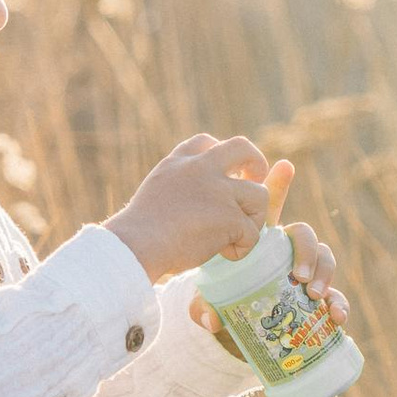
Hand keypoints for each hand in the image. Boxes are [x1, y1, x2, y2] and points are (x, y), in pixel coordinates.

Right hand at [105, 132, 269, 281]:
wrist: (136, 245)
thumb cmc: (139, 232)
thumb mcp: (156, 192)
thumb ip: (179, 184)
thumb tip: (195, 198)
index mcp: (179, 162)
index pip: (207, 142)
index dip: (221, 156)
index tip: (223, 174)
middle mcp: (201, 168)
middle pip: (242, 148)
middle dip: (256, 164)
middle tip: (255, 184)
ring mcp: (219, 190)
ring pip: (259, 195)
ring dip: (253, 218)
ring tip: (234, 236)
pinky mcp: (230, 216)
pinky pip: (252, 233)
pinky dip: (242, 248)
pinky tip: (224, 253)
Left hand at [186, 159, 348, 336]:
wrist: (242, 328)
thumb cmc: (225, 303)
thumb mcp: (209, 301)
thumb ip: (204, 306)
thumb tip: (210, 319)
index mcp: (260, 241)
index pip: (270, 209)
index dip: (278, 185)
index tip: (284, 167)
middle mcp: (286, 252)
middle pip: (303, 234)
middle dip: (305, 249)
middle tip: (298, 274)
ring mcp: (305, 273)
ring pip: (324, 258)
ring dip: (323, 272)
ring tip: (312, 293)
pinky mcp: (318, 299)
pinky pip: (336, 296)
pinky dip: (340, 304)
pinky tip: (336, 316)